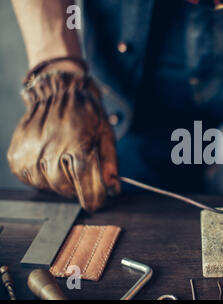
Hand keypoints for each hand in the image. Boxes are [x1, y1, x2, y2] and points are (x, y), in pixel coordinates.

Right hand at [7, 68, 119, 211]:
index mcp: (77, 147)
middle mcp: (51, 152)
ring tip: (65, 163)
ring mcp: (31, 154)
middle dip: (78, 189)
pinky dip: (42, 177)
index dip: (93, 199)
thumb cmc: (85, 113)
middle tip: (83, 176)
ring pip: (48, 187)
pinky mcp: (17, 156)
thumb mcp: (106, 135)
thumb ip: (110, 164)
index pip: (86, 186)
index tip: (97, 202)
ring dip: (60, 182)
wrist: (57, 91)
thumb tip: (114, 189)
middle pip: (66, 190)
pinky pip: (31, 179)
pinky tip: (50, 162)